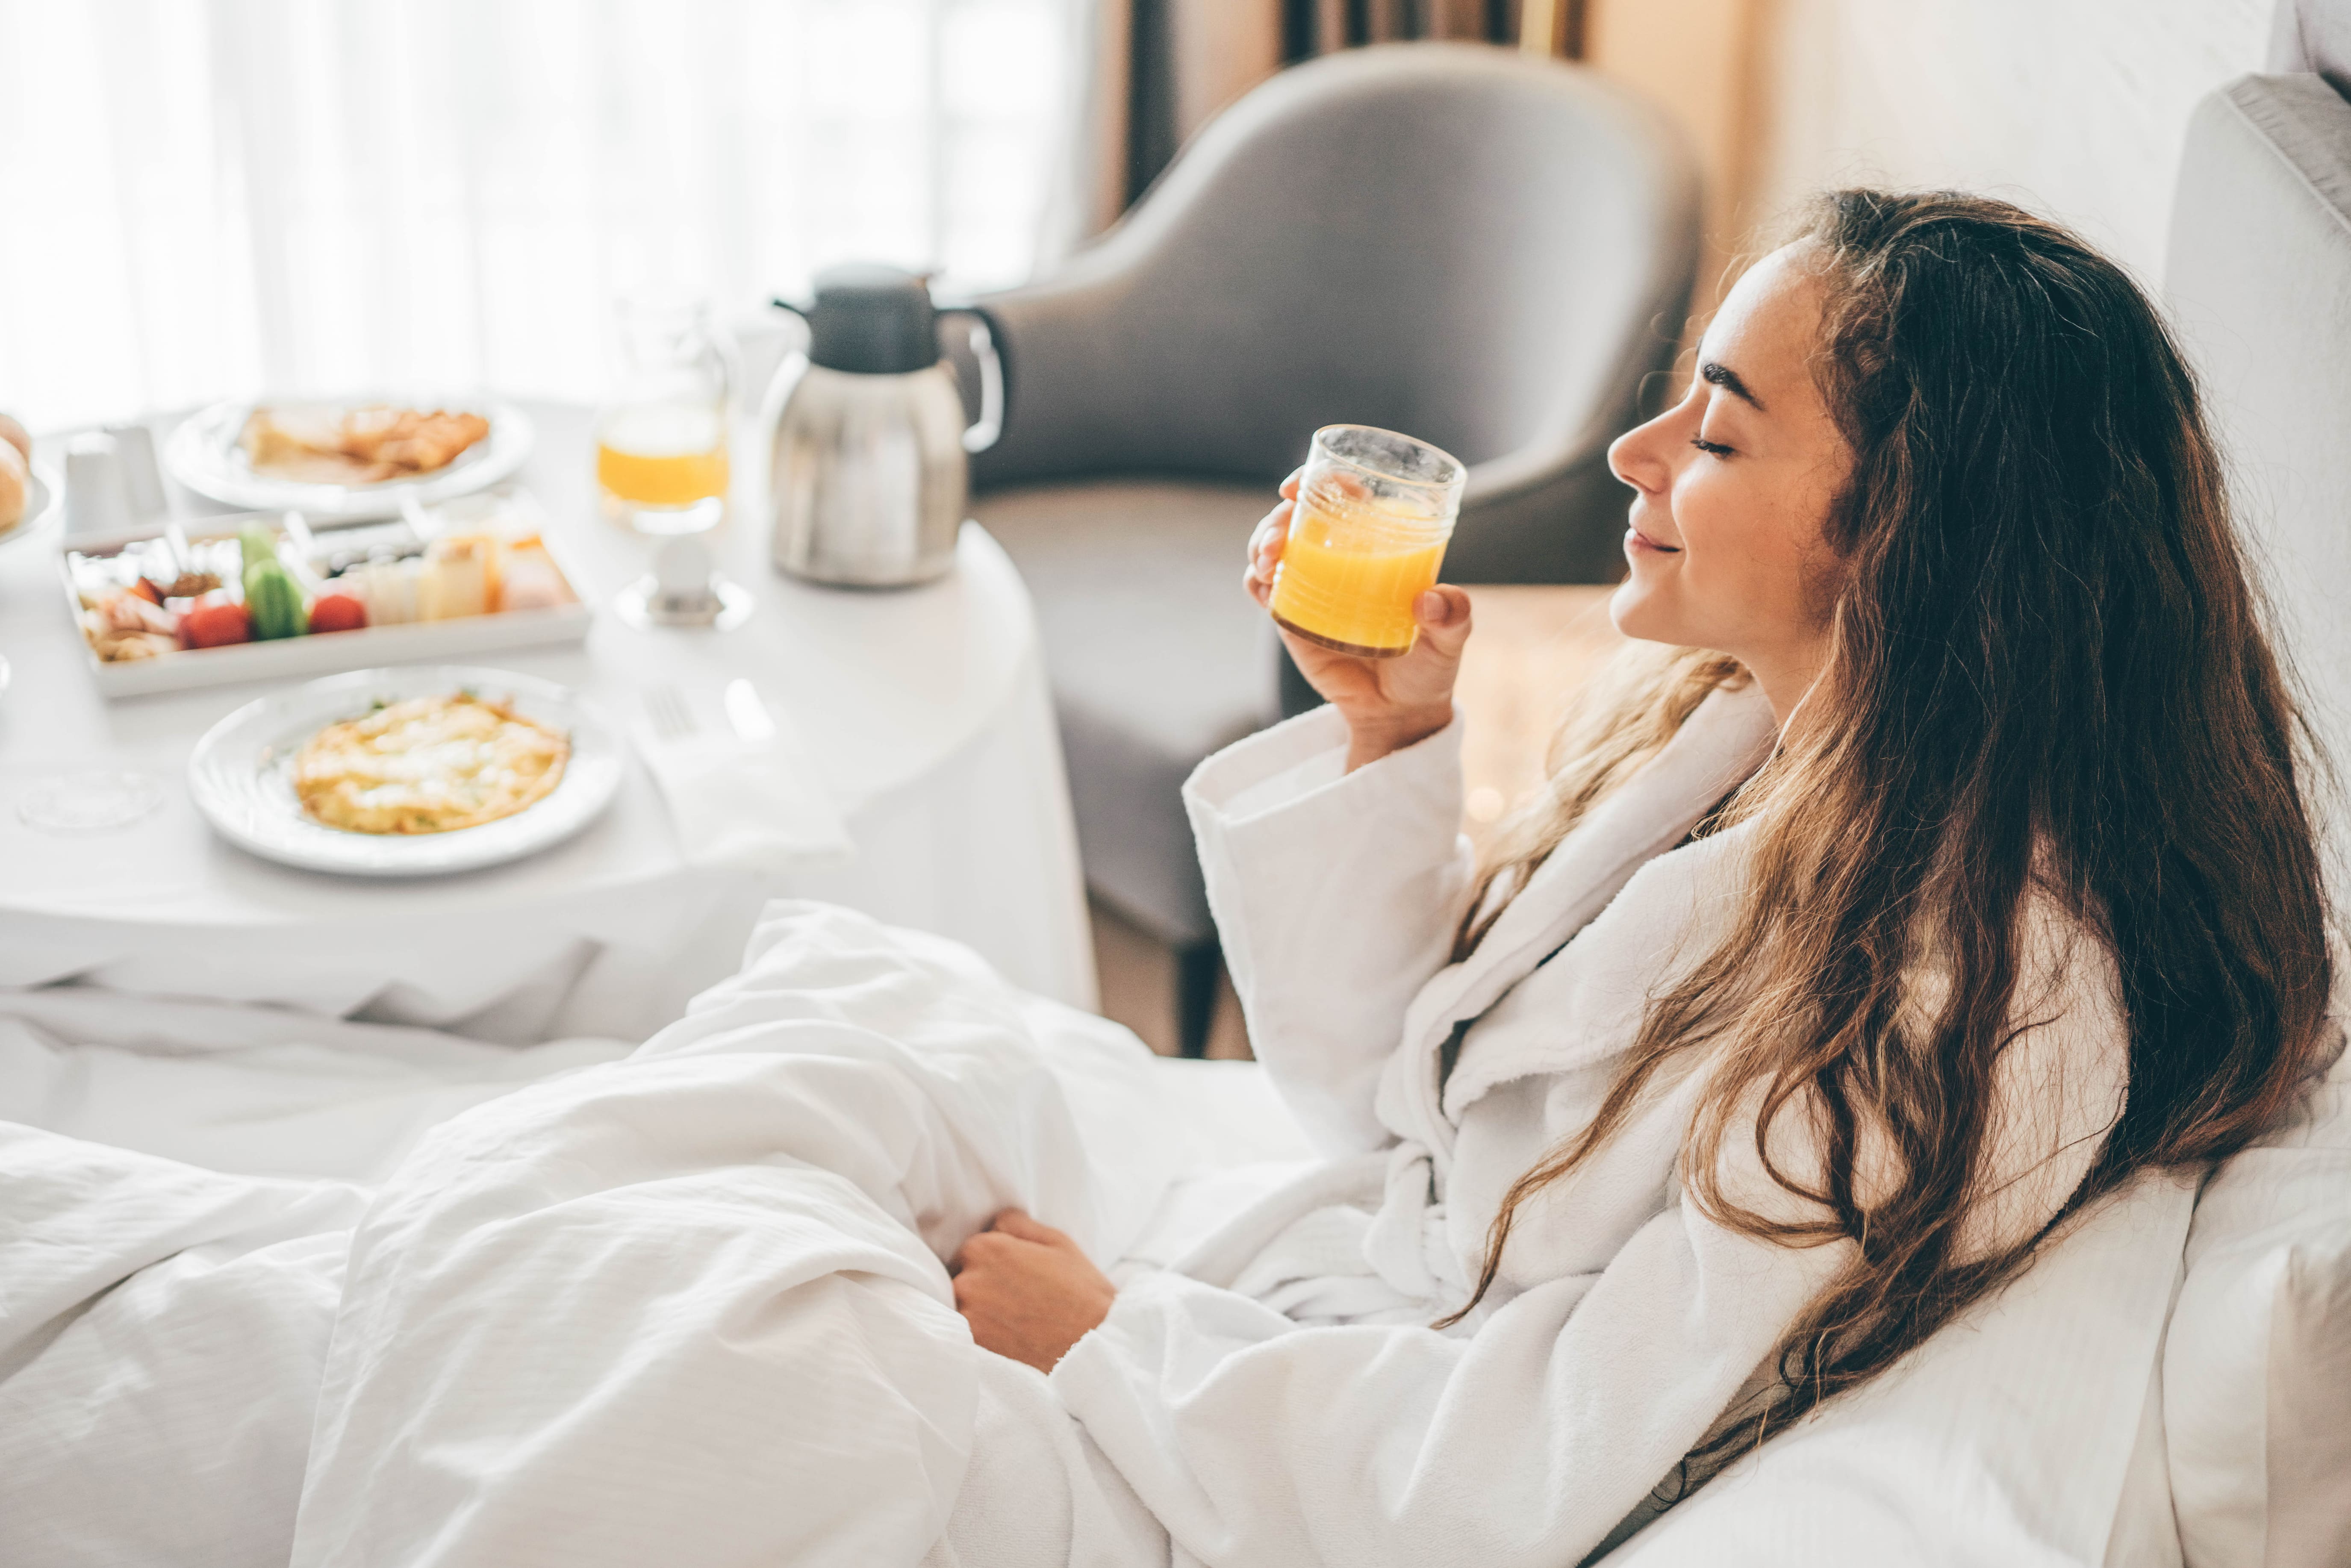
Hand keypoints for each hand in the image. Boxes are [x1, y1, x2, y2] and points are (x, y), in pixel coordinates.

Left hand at [950, 1209, 1116, 1372]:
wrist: (1092, 1345)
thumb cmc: (1080, 1290)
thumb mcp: (1056, 1241)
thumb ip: (1017, 1224)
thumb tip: (996, 1223)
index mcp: (986, 1248)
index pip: (974, 1247)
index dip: (995, 1259)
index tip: (1013, 1273)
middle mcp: (968, 1279)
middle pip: (962, 1275)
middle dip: (983, 1282)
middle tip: (1015, 1296)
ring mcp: (967, 1314)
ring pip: (962, 1304)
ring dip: (979, 1307)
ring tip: (1013, 1316)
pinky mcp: (972, 1345)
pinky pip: (966, 1331)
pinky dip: (981, 1331)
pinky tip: (1007, 1333)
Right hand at [1245, 469, 1473, 771]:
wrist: (1399, 711)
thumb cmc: (1429, 666)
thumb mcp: (1451, 640)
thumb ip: (1453, 617)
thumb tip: (1430, 600)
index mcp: (1378, 545)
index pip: (1344, 496)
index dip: (1320, 479)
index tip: (1302, 484)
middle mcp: (1341, 557)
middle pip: (1298, 516)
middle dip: (1278, 517)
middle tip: (1279, 540)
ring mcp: (1312, 584)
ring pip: (1272, 547)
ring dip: (1260, 544)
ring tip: (1269, 562)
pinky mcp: (1292, 616)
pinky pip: (1262, 589)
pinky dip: (1254, 581)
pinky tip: (1262, 586)